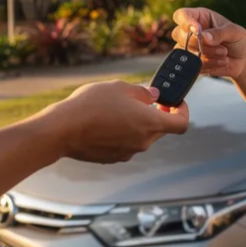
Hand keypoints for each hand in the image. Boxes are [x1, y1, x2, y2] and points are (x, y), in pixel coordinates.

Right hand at [44, 80, 189, 163]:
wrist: (62, 130)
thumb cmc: (91, 105)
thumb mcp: (120, 88)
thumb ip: (142, 93)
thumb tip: (154, 96)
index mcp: (150, 123)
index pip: (181, 124)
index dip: (182, 112)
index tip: (175, 102)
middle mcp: (143, 142)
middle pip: (161, 130)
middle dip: (157, 114)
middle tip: (145, 100)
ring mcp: (128, 152)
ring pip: (142, 137)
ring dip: (137, 123)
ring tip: (117, 108)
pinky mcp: (113, 158)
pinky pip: (126, 144)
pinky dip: (123, 133)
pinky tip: (105, 122)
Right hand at [171, 7, 245, 78]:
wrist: (244, 59)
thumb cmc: (238, 40)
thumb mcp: (234, 31)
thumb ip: (219, 33)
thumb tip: (204, 37)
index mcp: (199, 17)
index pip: (181, 15)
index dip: (185, 22)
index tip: (198, 30)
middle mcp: (191, 31)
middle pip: (178, 34)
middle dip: (199, 43)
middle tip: (221, 47)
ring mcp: (190, 48)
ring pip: (185, 52)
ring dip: (207, 55)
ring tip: (224, 54)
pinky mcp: (193, 63)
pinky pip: (193, 65)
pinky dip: (209, 65)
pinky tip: (221, 61)